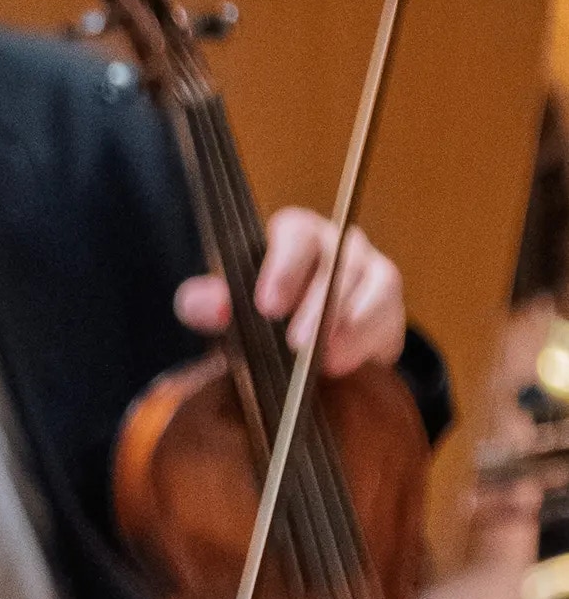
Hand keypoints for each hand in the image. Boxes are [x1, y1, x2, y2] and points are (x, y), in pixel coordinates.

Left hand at [174, 211, 403, 378]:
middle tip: (297, 342)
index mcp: (296, 234)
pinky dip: (369, 342)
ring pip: (377, 285)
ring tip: (325, 359)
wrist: (295, 347)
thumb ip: (206, 303)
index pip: (296, 234)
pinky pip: (391, 319)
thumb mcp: (224, 309)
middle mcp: (338, 246)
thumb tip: (212, 305)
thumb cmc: (257, 314)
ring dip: (351, 324)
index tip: (268, 305)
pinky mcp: (390, 310)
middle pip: (342, 261)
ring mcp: (372, 273)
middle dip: (321, 303)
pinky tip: (344, 364)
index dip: (284, 267)